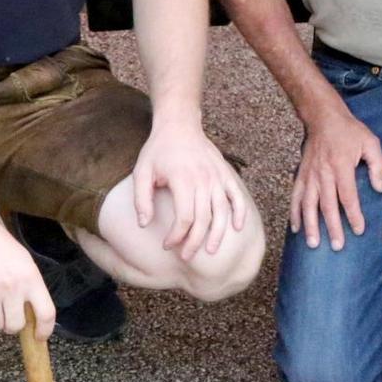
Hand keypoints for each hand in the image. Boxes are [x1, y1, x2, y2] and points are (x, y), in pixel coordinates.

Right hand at [0, 212, 54, 337]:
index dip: (45, 330)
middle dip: (11, 325)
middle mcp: (11, 286)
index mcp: (30, 276)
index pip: (46, 312)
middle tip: (6, 315)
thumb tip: (32, 315)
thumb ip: (28, 285)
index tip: (39, 337)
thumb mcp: (22, 260)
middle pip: (16, 325)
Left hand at [132, 124, 249, 259]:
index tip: (166, 245)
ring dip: (218, 233)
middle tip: (186, 257)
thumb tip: (144, 224)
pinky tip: (237, 228)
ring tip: (210, 251)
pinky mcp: (225, 174)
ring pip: (222, 211)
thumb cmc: (158, 150)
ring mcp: (217, 177)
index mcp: (182, 179)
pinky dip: (240, 212)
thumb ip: (141, 199)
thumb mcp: (141, 172)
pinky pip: (236, 196)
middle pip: (204, 218)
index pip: (184, 217)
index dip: (176, 236)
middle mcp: (203, 179)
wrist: (179, 125)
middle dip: (195, 242)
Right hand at [292, 106, 381, 250]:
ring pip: (308, 204)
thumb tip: (379, 188)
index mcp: (341, 166)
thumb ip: (378, 165)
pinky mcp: (301, 175)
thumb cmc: (350, 131)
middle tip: (337, 246)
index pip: (348, 196)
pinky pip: (295, 196)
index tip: (359, 230)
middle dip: (332, 227)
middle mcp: (323, 173)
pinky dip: (294, 213)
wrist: (323, 117)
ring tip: (313, 243)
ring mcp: (309, 175)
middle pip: (327, 204)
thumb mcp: (371, 142)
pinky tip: (296, 228)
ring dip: (310, 225)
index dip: (353, 214)